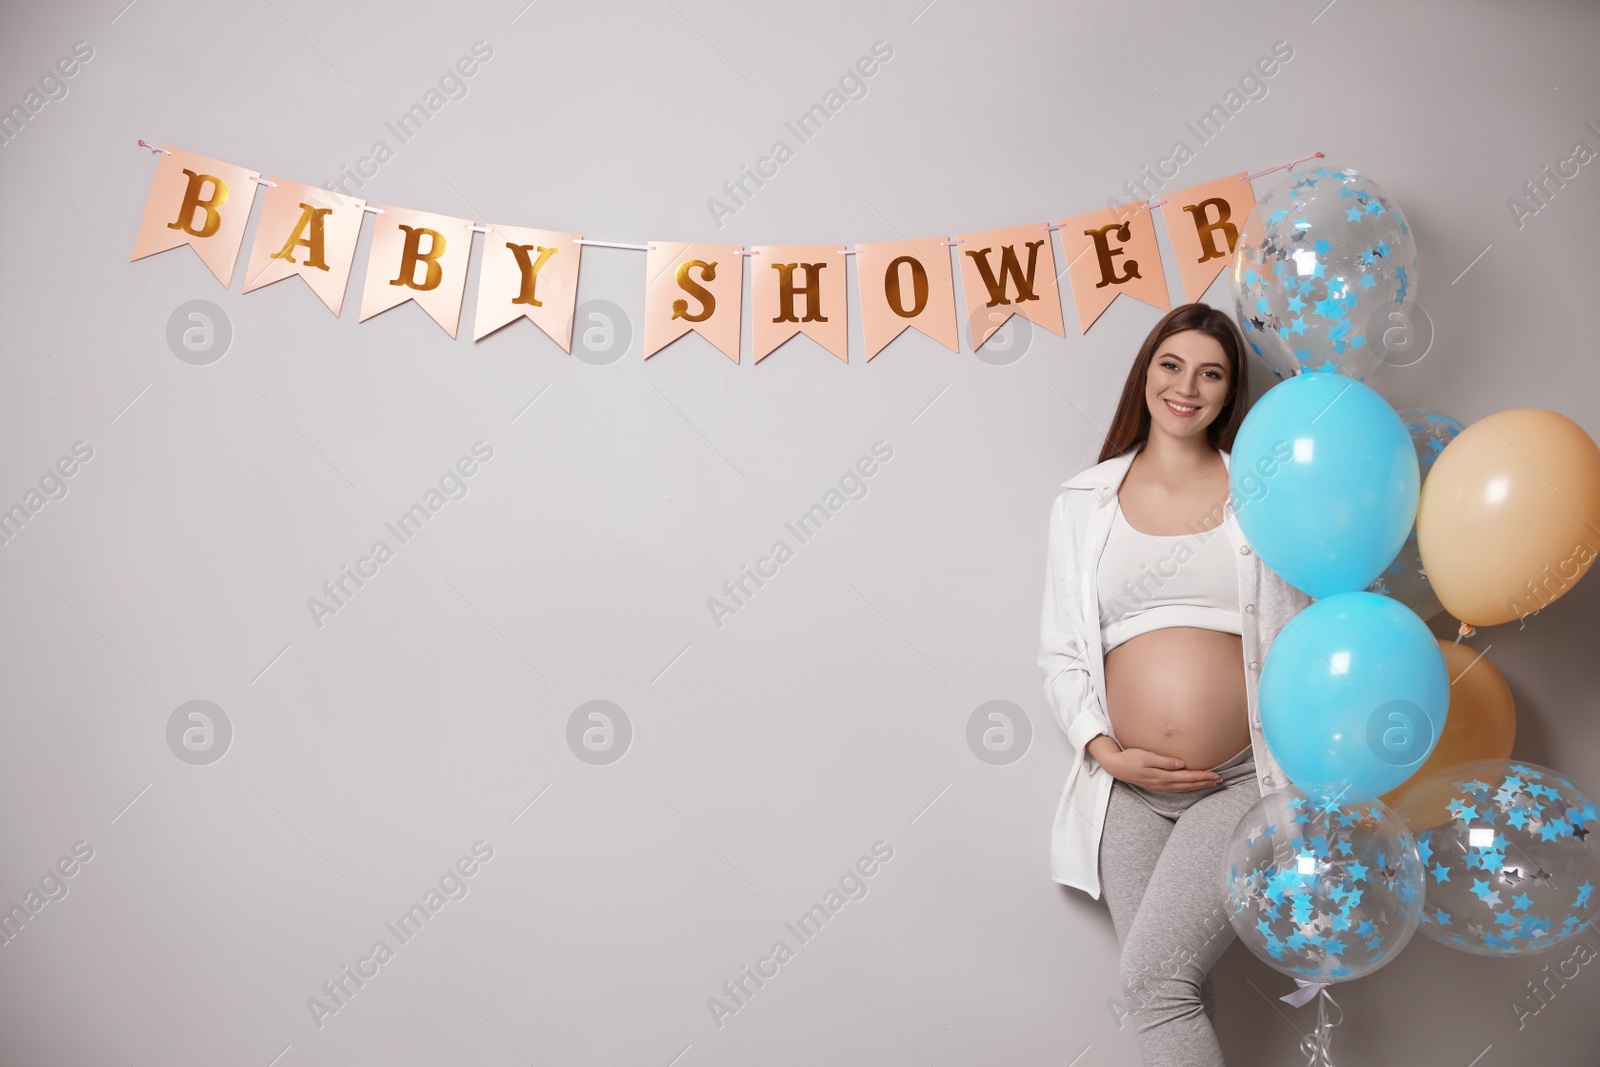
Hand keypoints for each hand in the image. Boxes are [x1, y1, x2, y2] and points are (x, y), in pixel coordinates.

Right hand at [1086, 735, 1221, 791]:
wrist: (1116, 766)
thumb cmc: (1130, 758)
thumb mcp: (1146, 756)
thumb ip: (1164, 761)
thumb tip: (1181, 764)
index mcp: (1162, 776)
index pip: (1188, 777)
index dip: (1202, 776)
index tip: (1215, 775)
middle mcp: (1163, 783)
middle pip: (1188, 784)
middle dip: (1204, 782)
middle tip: (1219, 780)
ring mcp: (1160, 785)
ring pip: (1184, 788)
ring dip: (1198, 786)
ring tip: (1210, 783)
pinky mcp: (1157, 784)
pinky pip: (1177, 788)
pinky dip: (1188, 787)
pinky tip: (1192, 785)